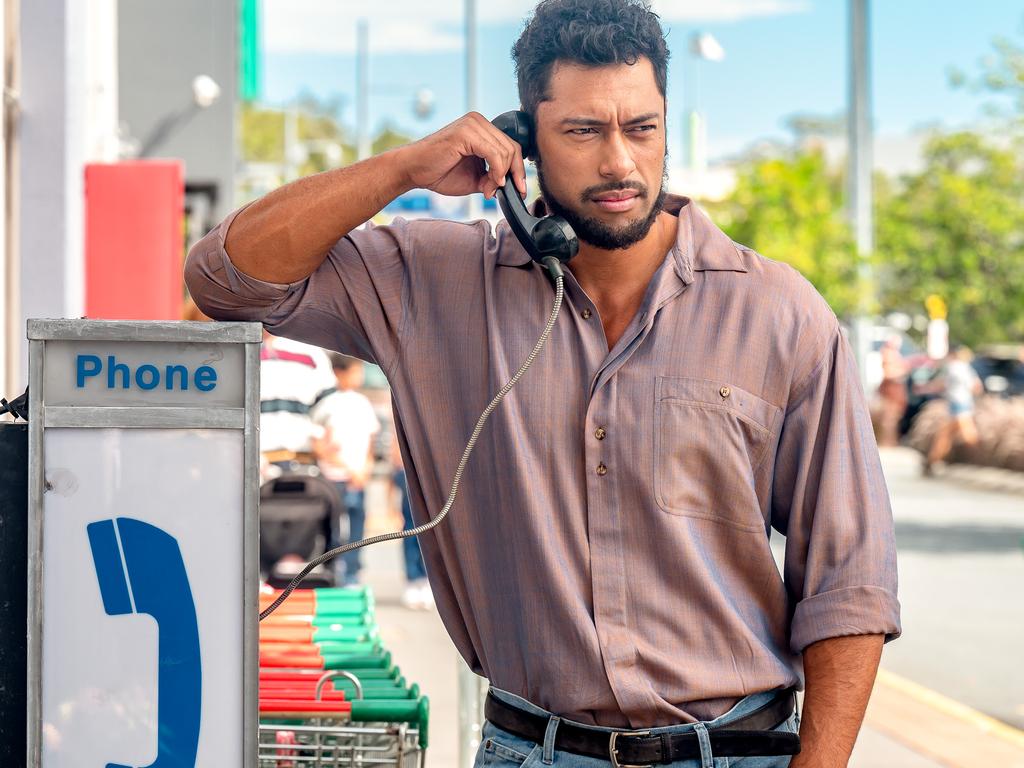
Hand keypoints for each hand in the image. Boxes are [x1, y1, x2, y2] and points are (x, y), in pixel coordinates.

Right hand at [394, 112, 526, 199]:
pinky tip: (488, 185)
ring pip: (505, 152)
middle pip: (513, 148)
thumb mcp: (475, 177)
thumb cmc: (439, 172)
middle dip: (513, 175)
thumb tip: (510, 185)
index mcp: (481, 128)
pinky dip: (496, 172)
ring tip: (487, 190)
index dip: (518, 170)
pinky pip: (494, 154)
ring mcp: (473, 124)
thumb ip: (493, 177)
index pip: (512, 146)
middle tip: (501, 192)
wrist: (413, 170)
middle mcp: (478, 121)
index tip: (518, 189)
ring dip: (501, 177)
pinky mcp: (466, 133)